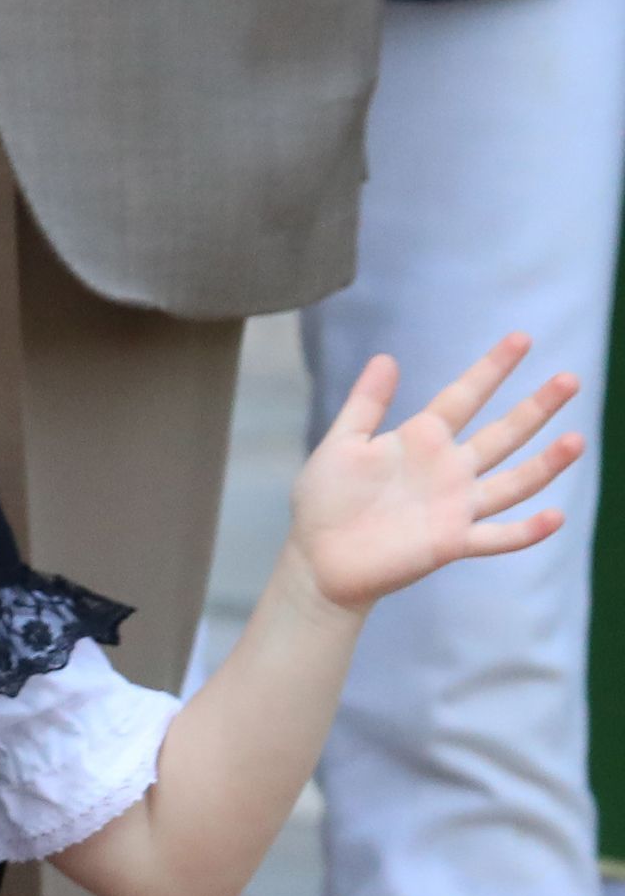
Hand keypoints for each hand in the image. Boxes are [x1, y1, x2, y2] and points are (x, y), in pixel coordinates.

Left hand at [291, 332, 582, 612]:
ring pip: (512, 483)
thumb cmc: (326, 499)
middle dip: (535, 407)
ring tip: (577, 439)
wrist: (318, 557)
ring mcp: (454, 507)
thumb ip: (366, 404)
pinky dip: (526, 531)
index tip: (521, 338)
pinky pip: (497, 537)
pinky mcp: (450, 543)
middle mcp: (447, 470)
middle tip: (569, 379)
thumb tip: (387, 357)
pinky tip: (555, 517)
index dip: (491, 369)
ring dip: (545, 464)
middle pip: (502, 434)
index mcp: (421, 440)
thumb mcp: (342, 443)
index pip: (464, 396)